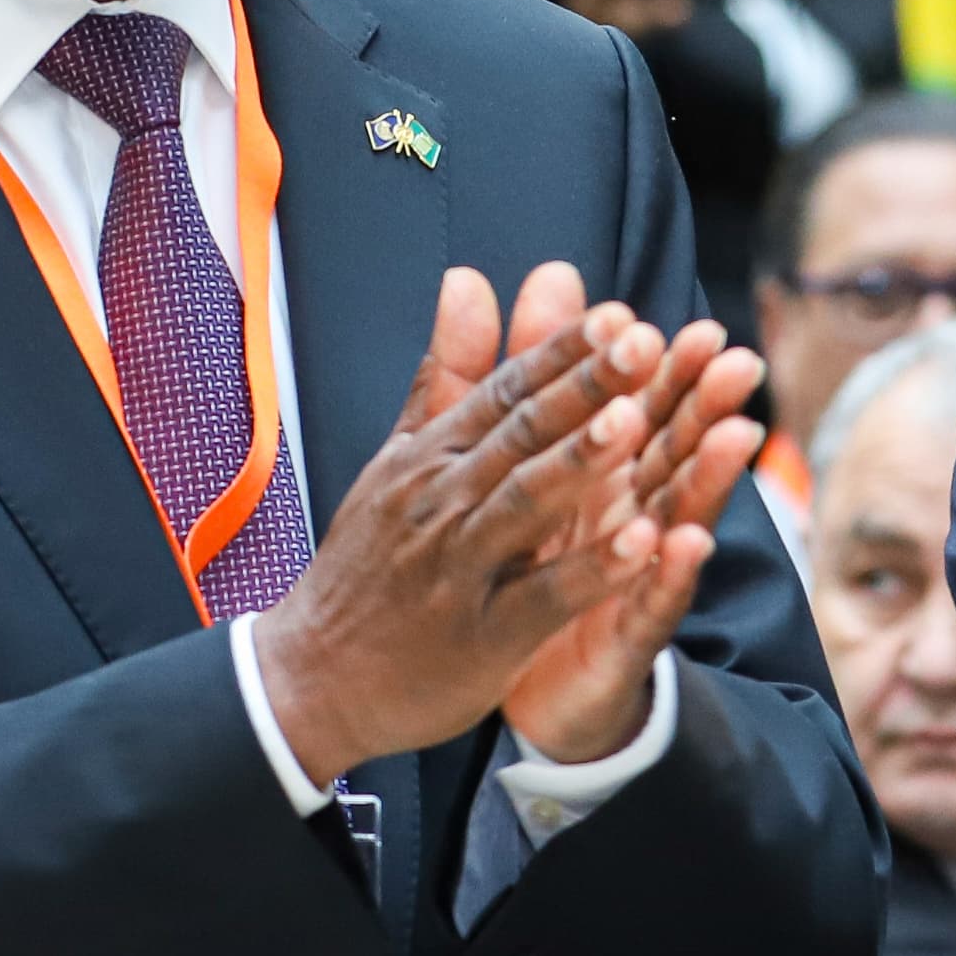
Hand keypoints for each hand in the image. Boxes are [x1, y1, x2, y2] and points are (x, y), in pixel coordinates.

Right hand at [254, 272, 670, 784]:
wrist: (312, 677)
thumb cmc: (370, 565)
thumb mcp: (398, 459)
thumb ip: (446, 374)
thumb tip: (468, 278)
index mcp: (433, 457)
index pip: (505, 391)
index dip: (561, 351)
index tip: (617, 313)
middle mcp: (444, 501)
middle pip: (521, 433)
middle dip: (585, 385)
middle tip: (642, 340)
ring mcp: (460, 567)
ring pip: (525, 503)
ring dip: (582, 461)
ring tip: (637, 420)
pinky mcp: (482, 635)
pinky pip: (543, 596)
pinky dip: (591, 570)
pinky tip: (643, 544)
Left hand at [500, 314, 769, 763]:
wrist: (517, 680)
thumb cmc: (533, 561)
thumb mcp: (525, 463)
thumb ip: (533, 369)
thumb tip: (549, 272)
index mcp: (605, 469)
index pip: (639, 405)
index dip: (660, 367)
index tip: (680, 323)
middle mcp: (633, 511)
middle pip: (674, 449)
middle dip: (704, 406)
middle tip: (734, 361)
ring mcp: (636, 574)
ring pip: (678, 514)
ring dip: (709, 477)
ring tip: (735, 435)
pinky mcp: (626, 634)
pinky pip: (652, 600)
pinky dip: (668, 572)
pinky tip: (684, 543)